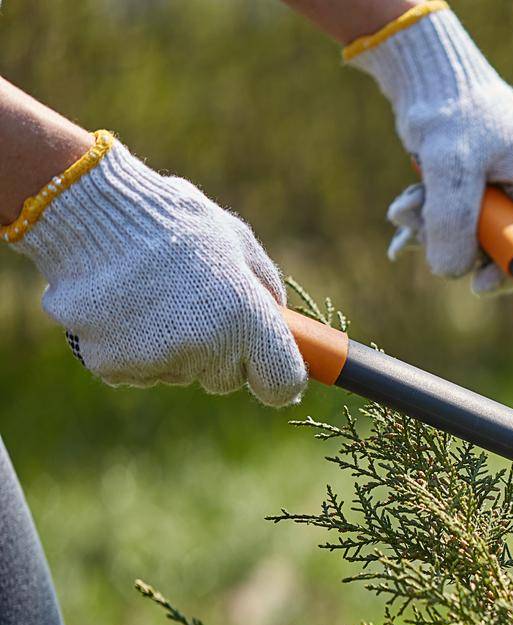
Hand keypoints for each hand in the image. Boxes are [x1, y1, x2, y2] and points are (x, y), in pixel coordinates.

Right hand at [9, 137, 304, 406]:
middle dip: (219, 352)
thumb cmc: (169, 219)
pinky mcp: (112, 364)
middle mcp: (204, 347)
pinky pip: (136, 370)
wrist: (86, 209)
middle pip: (226, 379)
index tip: (269, 365)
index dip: (278, 376)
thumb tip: (279, 318)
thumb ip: (264, 286)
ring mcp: (155, 359)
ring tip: (151, 294)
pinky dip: (131, 347)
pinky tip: (121, 306)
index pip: (281, 384)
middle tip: (194, 305)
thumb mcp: (235, 239)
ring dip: (172, 347)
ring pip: (179, 372)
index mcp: (245, 318)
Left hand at [349, 5, 512, 293]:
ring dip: (434, 230)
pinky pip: (453, 215)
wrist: (423, 68)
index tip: (481, 283)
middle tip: (426, 241)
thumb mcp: (450, 165)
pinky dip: (426, 217)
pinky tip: (402, 210)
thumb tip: (451, 272)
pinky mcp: (470, 180)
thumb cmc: (448, 107)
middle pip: (504, 241)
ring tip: (403, 211)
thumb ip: (454, 220)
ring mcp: (497, 182)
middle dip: (461, 246)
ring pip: (472, 231)